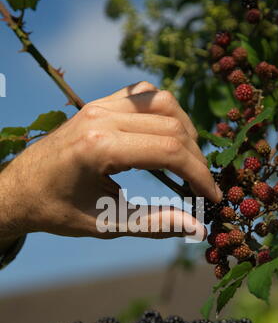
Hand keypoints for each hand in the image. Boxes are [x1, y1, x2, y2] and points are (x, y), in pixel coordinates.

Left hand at [0, 81, 221, 241]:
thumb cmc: (57, 211)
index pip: (169, 152)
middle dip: (196, 159)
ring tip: (189, 161)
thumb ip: (154, 223)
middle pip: (172, 128)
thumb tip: (197, 227)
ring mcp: (99, 105)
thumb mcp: (106, 223)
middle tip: (201, 187)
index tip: (213, 196)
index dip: (199, 175)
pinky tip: (166, 135)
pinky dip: (165, 113)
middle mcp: (101, 117)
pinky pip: (143, 95)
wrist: (20, 190)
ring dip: (185, 131)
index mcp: (99, 148)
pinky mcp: (98, 104)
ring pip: (163, 103)